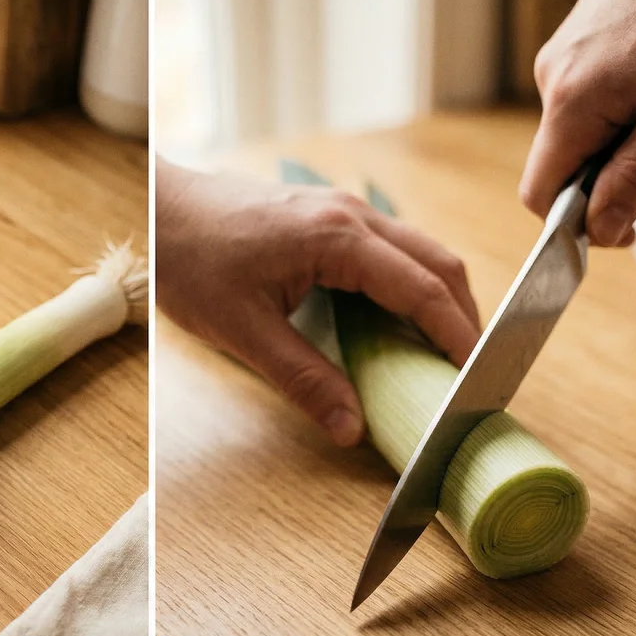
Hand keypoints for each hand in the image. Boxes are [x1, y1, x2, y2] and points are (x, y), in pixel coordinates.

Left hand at [156, 160, 478, 445]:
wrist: (159, 209)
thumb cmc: (190, 262)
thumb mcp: (244, 331)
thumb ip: (303, 379)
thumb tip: (349, 427)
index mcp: (337, 238)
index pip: (423, 288)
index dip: (457, 335)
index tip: (476, 377)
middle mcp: (351, 214)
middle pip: (437, 262)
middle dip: (463, 316)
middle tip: (471, 369)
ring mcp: (341, 208)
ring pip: (418, 251)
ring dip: (439, 297)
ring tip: (445, 350)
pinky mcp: (327, 215)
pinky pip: (390, 247)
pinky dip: (410, 283)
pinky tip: (399, 319)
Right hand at [520, 0, 635, 246]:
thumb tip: (600, 233)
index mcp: (572, 104)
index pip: (541, 197)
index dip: (579, 225)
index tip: (630, 227)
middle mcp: (552, 83)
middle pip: (574, 169)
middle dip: (634, 168)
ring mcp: (561, 62)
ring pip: (594, 135)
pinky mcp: (577, 48)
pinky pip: (601, 102)